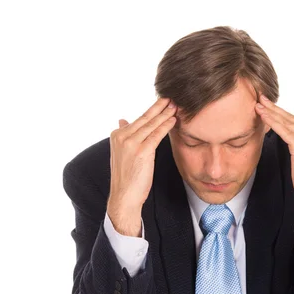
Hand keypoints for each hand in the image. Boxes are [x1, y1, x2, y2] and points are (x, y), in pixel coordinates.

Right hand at [107, 97, 176, 235]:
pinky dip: (166, 126)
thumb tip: (122, 119)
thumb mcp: (122, 153)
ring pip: (151, 124)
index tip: (162, 101)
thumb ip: (124, 135)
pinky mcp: (141, 151)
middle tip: (172, 97)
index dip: (152, 110)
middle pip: (145, 118)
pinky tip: (173, 120)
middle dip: (159, 107)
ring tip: (175, 105)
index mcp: (117, 135)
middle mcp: (122, 136)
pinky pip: (156, 135)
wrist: (124, 196)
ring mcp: (131, 143)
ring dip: (165, 113)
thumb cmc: (126, 177)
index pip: (138, 119)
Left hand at [255, 94, 293, 233]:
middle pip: (289, 117)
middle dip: (273, 107)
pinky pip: (283, 130)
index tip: (267, 104)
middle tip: (259, 97)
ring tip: (257, 104)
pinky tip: (262, 115)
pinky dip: (272, 122)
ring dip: (270, 112)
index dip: (279, 111)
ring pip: (285, 122)